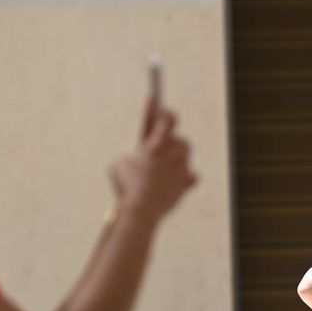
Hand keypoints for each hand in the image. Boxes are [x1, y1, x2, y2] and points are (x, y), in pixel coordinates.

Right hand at [109, 98, 196, 224]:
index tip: (159, 100)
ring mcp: (181, 169)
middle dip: (172, 140)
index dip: (163, 109)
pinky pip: (192, 177)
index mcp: (155, 144)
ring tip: (168, 160)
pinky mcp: (185, 185)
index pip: (167, 118)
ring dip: (178, 156)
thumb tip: (138, 162)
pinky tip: (183, 177)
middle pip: (180, 139)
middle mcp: (172, 154)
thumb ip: (131, 157)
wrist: (141, 210)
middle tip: (164, 142)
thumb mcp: (119, 164)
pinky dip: (187, 177)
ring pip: (186, 155)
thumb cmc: (126, 185)